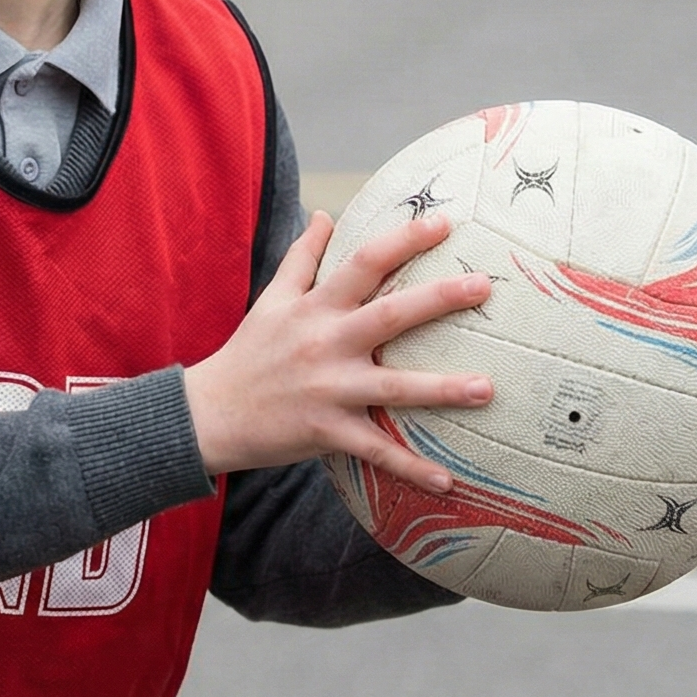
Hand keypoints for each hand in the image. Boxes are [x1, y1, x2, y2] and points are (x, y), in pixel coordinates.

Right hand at [182, 211, 494, 491]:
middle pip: (389, 315)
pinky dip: (411, 468)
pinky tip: (448, 482)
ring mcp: (328, 390)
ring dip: (442, 389)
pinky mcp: (326, 432)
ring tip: (487, 388)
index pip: (363, 263)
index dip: (403, 239)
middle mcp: (326, 344)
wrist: (209, 413)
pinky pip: (376, 451)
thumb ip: (301, 257)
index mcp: (315, 308)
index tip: (444, 223)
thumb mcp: (271, 299)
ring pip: (393, 388)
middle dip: (438, 299)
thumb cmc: (247, 353)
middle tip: (484, 285)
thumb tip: (323, 214)